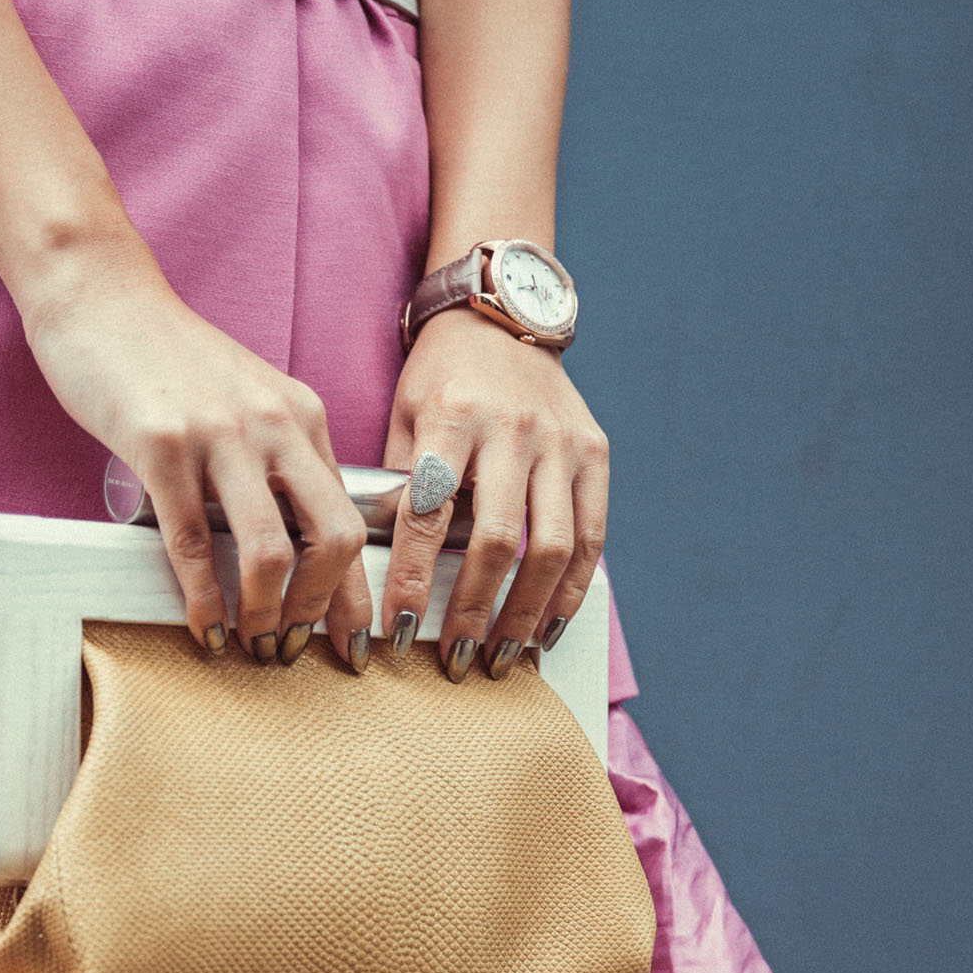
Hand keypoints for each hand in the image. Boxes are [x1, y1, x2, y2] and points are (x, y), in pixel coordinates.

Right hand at [21, 231, 370, 666]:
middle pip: (333, 539)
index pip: (354, 517)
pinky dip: (203, 598)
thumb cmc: (168, 358)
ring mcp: (219, 436)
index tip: (352, 639)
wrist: (101, 295)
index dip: (358, 590)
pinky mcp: (160, 445)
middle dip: (321, 610)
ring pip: (269, 550)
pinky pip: (192, 541)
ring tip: (249, 643)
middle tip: (295, 648)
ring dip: (263, 614)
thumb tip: (289, 539)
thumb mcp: (246, 399)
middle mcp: (275, 425)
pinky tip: (204, 625)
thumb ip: (274, 456)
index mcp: (304, 417)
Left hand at [381, 307, 608, 678]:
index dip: (411, 579)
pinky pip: (590, 535)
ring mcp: (560, 442)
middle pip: (497, 541)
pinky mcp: (595, 453)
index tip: (397, 630)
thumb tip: (378, 567)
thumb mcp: (403, 413)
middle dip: (474, 610)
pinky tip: (550, 626)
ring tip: (504, 657)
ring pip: (550, 547)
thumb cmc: (441, 374)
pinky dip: (572, 589)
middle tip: (455, 659)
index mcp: (453, 416)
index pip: (428, 514)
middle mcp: (513, 429)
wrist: (502, 313)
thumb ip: (398, 483)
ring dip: (526, 613)